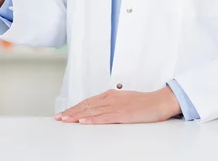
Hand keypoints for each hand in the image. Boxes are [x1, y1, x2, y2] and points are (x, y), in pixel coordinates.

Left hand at [54, 86, 181, 124]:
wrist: (159, 102)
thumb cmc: (144, 103)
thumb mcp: (124, 101)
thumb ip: (111, 105)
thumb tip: (100, 110)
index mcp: (111, 95)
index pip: (88, 101)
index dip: (75, 107)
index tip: (64, 112)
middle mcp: (110, 98)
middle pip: (86, 105)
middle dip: (71, 112)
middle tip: (58, 118)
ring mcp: (115, 106)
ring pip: (92, 111)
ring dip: (76, 115)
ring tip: (65, 120)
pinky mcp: (121, 114)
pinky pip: (103, 117)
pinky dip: (91, 119)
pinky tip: (83, 121)